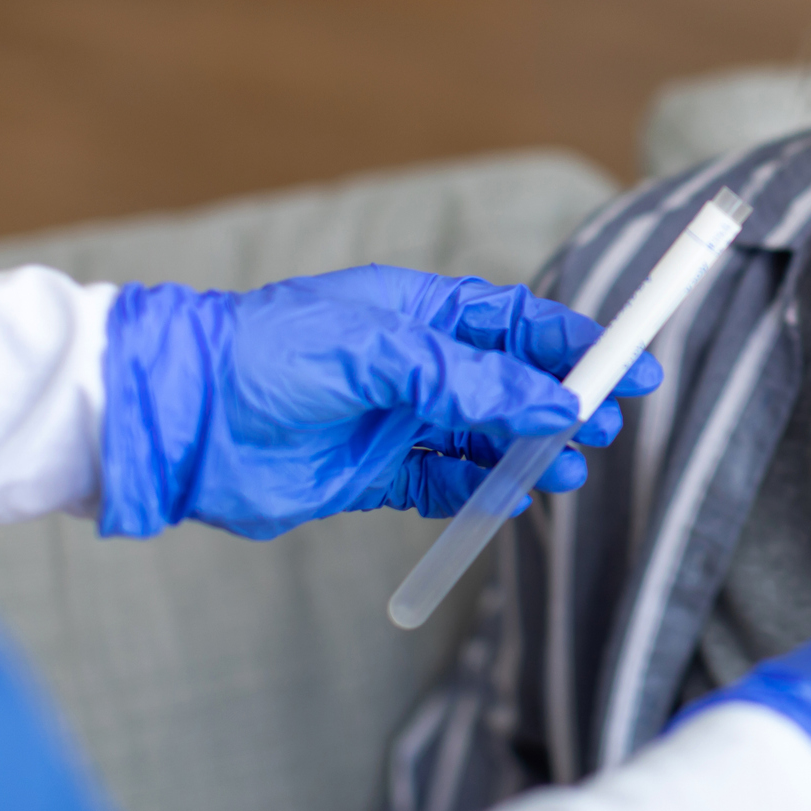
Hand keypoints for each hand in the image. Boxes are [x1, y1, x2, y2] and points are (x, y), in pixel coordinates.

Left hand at [97, 265, 660, 539]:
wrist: (180, 421)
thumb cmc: (268, 357)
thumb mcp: (379, 352)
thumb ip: (469, 379)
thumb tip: (552, 403)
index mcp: (419, 313)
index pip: (518, 324)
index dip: (577, 344)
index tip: (630, 365)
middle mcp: (415, 365)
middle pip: (514, 383)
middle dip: (565, 404)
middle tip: (605, 428)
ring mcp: (398, 421)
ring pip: (488, 438)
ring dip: (531, 453)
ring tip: (567, 472)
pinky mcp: (375, 475)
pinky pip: (447, 484)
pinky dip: (483, 493)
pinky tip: (511, 497)